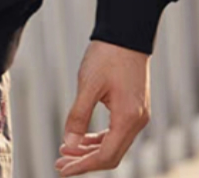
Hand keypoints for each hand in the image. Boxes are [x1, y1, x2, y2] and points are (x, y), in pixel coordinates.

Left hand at [54, 40, 150, 173]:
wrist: (126, 33)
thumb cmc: (107, 55)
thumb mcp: (88, 84)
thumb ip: (79, 116)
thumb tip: (70, 144)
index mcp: (128, 119)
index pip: (106, 156)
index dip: (83, 165)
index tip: (62, 169)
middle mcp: (138, 121)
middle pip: (111, 155)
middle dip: (85, 161)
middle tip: (60, 163)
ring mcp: (138, 115)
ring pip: (115, 144)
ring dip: (91, 150)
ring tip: (67, 150)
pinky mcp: (135, 107)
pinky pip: (117, 131)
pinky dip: (100, 138)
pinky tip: (83, 137)